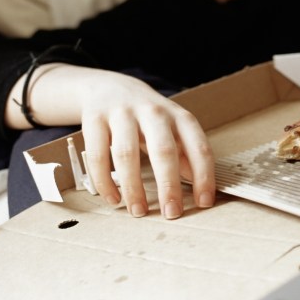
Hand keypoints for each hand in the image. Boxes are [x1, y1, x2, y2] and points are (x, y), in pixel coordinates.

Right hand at [7, 64, 214, 217]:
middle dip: (169, 185)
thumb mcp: (173, 130)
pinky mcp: (95, 118)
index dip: (204, 176)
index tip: (204, 202)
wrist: (109, 87)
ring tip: (138, 211)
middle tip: (172, 213)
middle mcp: (153, 112)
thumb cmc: (147, 117)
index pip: (198, 147)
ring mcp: (122, 113)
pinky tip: (113, 198)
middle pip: (163, 150)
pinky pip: (98, 154)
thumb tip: (201, 188)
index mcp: (179, 117)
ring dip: (133, 187)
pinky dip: (104, 180)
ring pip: (126, 154)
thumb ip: (186, 156)